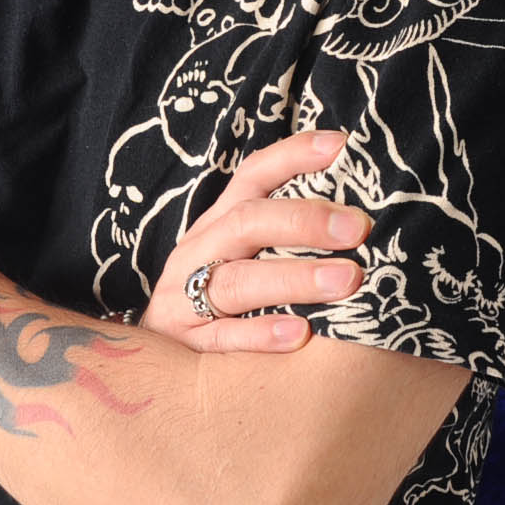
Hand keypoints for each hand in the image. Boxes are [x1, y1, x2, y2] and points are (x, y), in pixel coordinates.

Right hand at [140, 130, 368, 353]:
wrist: (147, 358)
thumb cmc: (214, 294)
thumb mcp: (238, 252)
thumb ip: (282, 233)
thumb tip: (355, 216)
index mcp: (219, 220)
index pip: (254, 175)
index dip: (293, 155)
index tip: (341, 146)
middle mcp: (200, 249)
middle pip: (247, 222)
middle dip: (304, 221)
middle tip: (358, 228)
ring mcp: (186, 295)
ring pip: (238, 280)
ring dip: (294, 277)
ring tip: (346, 280)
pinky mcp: (186, 344)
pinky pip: (223, 337)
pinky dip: (261, 333)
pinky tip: (302, 334)